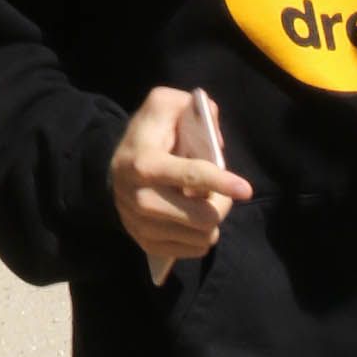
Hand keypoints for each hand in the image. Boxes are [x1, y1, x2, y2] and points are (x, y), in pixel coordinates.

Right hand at [110, 86, 252, 265]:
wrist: (111, 171)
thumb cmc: (146, 137)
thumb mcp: (163, 106)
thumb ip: (194, 108)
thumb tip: (217, 140)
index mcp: (145, 164)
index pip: (191, 176)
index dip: (221, 182)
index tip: (245, 190)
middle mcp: (141, 199)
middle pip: (203, 217)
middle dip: (221, 204)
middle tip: (220, 193)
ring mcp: (142, 226)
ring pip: (202, 237)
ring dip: (213, 221)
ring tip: (204, 205)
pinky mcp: (146, 244)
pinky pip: (193, 250)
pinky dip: (201, 237)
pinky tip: (193, 221)